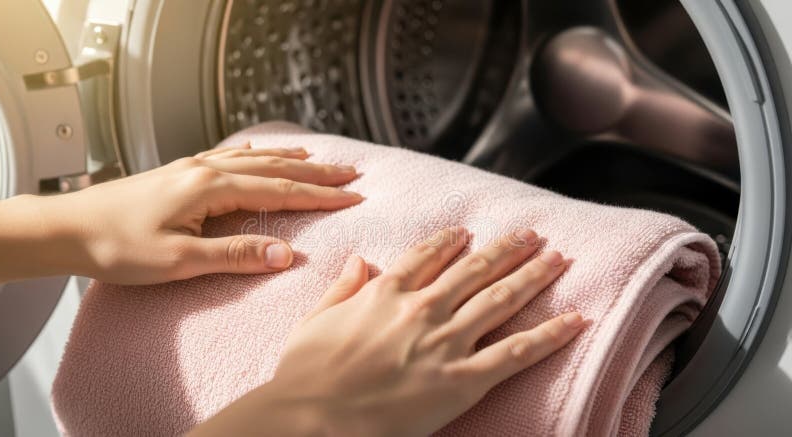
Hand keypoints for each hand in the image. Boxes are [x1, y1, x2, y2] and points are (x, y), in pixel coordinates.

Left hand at [0, 144, 362, 284]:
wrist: (67, 227)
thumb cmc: (117, 246)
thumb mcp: (179, 260)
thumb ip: (236, 254)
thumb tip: (285, 253)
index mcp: (211, 188)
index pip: (280, 191)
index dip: (320, 196)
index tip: (353, 197)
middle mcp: (206, 170)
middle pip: (275, 168)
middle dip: (316, 171)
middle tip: (351, 174)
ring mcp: (192, 168)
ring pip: (255, 159)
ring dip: (291, 159)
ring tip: (318, 157)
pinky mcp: (180, 173)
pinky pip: (230, 157)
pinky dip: (256, 155)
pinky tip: (260, 153)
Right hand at [191, 227, 586, 435]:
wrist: (311, 420)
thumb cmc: (305, 375)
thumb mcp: (314, 320)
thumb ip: (342, 287)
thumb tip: (358, 259)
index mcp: (386, 293)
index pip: (427, 255)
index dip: (452, 242)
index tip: (469, 232)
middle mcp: (422, 308)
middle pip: (475, 270)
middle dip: (507, 249)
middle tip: (532, 236)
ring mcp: (445, 342)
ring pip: (501, 299)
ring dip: (533, 276)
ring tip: (557, 259)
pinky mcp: (463, 380)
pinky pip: (516, 353)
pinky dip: (549, 335)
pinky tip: (575, 320)